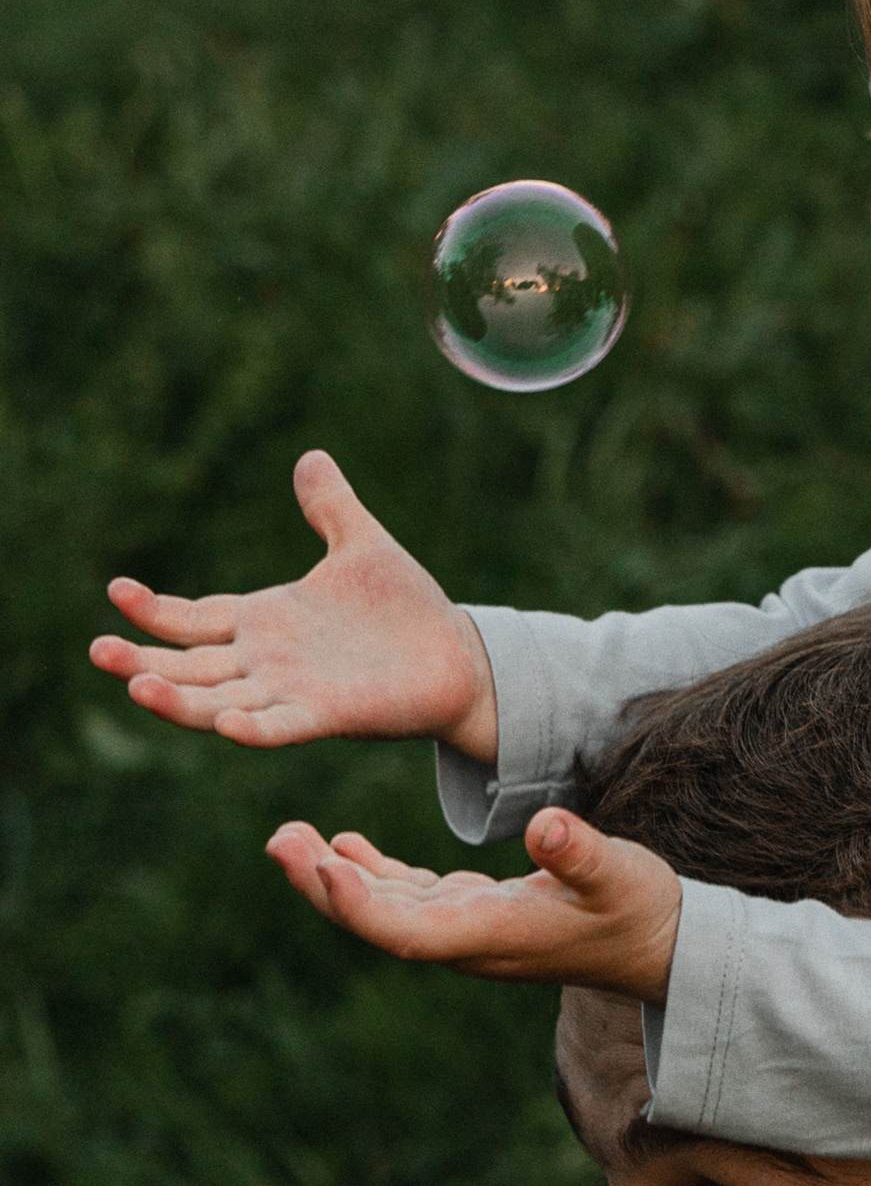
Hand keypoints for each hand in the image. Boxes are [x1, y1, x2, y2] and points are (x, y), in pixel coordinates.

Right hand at [92, 452, 498, 760]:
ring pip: (218, 703)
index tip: (117, 589)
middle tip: (98, 650)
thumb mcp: (362, 546)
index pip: (196, 618)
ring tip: (136, 685)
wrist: (457, 656)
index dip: (155, 610)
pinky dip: (252, 728)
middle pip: (190, 666)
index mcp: (267, 622)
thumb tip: (310, 457)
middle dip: (143, 659)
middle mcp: (267, 662)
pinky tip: (225, 724)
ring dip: (177, 699)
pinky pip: (280, 727)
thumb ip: (330, 508)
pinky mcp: (327, 716)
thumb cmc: (406, 610)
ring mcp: (292, 692)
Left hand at [264, 808, 682, 997]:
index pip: (408, 931)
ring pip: (383, 908)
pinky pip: (407, 898)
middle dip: (323, 884)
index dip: (359, 904)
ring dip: (334, 876)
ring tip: (288, 837)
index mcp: (494, 935)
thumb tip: (547, 826)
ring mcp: (469, 929)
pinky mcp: (476, 913)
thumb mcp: (622, 874)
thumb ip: (581, 854)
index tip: (321, 865)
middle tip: (278, 839)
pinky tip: (343, 846)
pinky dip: (371, 873)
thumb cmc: (644, 909)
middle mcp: (469, 941)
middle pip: (377, 921)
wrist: (661, 945)